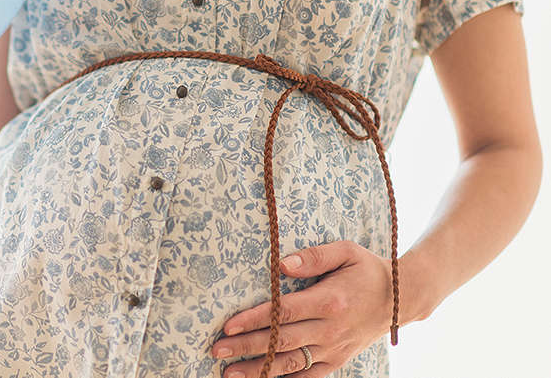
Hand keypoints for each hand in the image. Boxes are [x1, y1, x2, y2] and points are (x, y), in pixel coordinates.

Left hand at [209, 239, 393, 377]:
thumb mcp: (345, 252)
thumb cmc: (367, 269)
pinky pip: (308, 376)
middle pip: (281, 340)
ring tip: (229, 373)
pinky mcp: (337, 360)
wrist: (401, 298)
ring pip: (290, 363)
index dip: (254, 320)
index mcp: (329, 301)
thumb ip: (313, 256)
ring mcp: (333, 348)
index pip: (283, 312)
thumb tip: (281, 263)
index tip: (228, 325)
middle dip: (245, 347)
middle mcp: (330, 329)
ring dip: (258, 370)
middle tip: (216, 350)